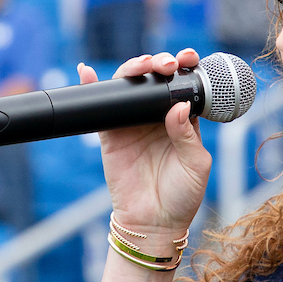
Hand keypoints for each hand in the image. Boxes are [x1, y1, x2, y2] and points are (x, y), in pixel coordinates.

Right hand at [79, 50, 211, 239]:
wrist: (154, 223)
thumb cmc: (182, 196)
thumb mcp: (196, 165)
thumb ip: (188, 136)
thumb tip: (178, 106)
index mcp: (183, 119)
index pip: (183, 85)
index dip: (185, 67)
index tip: (188, 58)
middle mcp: (157, 117)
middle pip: (155, 79)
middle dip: (160, 63)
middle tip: (165, 64)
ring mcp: (133, 124)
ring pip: (130, 87)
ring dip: (133, 69)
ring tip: (141, 65)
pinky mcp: (111, 135)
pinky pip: (101, 107)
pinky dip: (91, 87)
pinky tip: (86, 72)